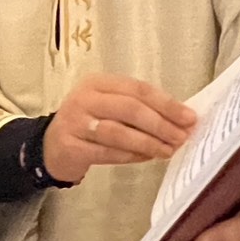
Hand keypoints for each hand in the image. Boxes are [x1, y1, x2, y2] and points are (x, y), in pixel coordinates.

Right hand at [43, 74, 195, 183]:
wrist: (50, 146)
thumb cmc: (88, 124)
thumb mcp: (109, 106)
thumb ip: (139, 109)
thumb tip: (179, 120)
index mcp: (98, 83)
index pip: (138, 89)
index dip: (167, 104)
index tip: (189, 118)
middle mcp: (84, 98)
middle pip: (130, 109)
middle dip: (160, 124)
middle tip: (181, 137)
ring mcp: (75, 122)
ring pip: (119, 132)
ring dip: (148, 143)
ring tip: (167, 150)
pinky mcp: (71, 146)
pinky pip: (108, 152)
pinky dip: (131, 155)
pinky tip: (147, 157)